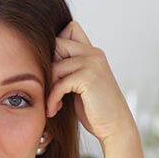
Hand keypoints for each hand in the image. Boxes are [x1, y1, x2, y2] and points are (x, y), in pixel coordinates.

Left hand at [48, 21, 136, 145]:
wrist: (115, 128)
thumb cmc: (96, 110)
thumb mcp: (81, 85)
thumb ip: (69, 69)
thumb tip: (43, 60)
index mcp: (93, 53)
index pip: (70, 28)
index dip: (55, 47)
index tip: (53, 74)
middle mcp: (94, 54)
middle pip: (57, 43)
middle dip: (47, 67)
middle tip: (47, 88)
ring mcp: (93, 64)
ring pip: (54, 66)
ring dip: (48, 88)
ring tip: (51, 105)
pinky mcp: (89, 78)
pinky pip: (59, 83)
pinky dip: (52, 98)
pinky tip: (54, 110)